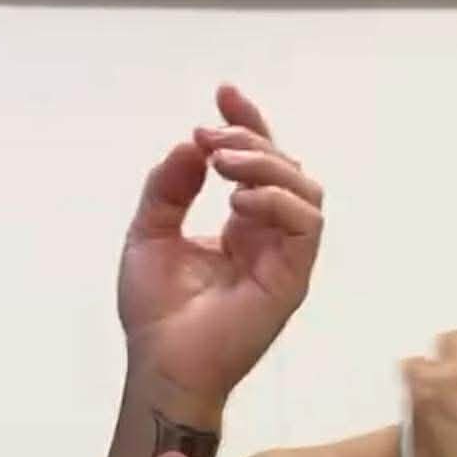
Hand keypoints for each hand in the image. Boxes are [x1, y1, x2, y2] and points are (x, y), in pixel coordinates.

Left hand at [119, 84, 323, 407]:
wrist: (161, 363)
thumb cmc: (155, 313)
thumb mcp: (149, 233)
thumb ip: (169, 187)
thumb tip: (193, 142)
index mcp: (240, 228)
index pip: (258, 165)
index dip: (247, 124)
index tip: (223, 93)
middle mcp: (268, 239)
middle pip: (287, 167)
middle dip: (251, 140)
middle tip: (210, 142)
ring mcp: (284, 259)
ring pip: (306, 190)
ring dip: (267, 166)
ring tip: (223, 169)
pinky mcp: (292, 279)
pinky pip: (307, 224)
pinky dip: (276, 201)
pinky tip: (237, 204)